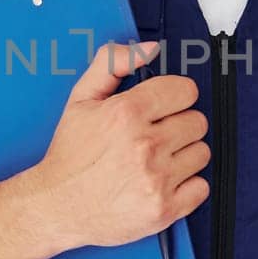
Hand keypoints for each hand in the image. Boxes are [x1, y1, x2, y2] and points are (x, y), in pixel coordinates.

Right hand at [27, 39, 209, 254]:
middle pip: (197, 122)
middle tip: (156, 136)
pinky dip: (186, 186)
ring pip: (201, 153)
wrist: (56, 206)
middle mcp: (145, 145)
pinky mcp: (164, 209)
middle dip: (178, 125)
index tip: (163, 107)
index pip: (185, 91)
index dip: (174, 97)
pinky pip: (201, 188)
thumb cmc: (70, 154)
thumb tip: (149, 49)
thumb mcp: (81, 100)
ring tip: (157, 161)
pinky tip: (163, 183)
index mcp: (126, 113)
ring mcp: (156, 180)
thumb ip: (112, 64)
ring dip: (184, 155)